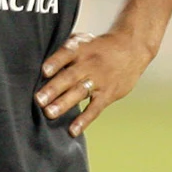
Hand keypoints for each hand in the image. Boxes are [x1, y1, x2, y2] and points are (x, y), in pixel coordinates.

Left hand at [37, 30, 151, 136]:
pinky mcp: (108, 94)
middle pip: (70, 76)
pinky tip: (72, 130)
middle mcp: (89, 64)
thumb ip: (64, 50)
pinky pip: (95, 109)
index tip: (43, 71)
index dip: (55, 62)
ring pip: (80, 92)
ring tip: (50, 113)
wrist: (132, 49)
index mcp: (81, 48)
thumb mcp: (83, 40)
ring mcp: (99, 80)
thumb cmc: (100, 46)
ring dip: (64, 103)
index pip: (66, 54)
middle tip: (39, 100)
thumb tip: (39, 64)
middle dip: (54, 88)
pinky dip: (84, 120)